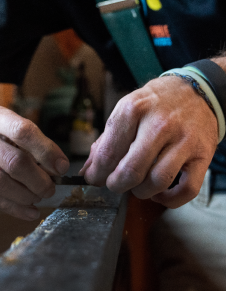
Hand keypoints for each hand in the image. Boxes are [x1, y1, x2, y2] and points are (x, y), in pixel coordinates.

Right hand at [0, 106, 69, 219]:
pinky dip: (15, 208)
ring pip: (1, 184)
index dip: (46, 151)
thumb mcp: (6, 124)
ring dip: (27, 196)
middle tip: (51, 187)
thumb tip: (58, 168)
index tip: (62, 167)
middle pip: (14, 162)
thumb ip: (31, 141)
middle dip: (39, 180)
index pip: (23, 132)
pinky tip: (30, 210)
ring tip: (39, 196)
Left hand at [80, 76, 217, 207]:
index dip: (97, 173)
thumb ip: (106, 140)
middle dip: (116, 185)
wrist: (196, 90)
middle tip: (114, 184)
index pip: (108, 153)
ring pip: (157, 182)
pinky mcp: (203, 155)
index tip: (94, 178)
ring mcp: (184, 140)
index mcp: (134, 109)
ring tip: (136, 186)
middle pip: (131, 170)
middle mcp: (160, 124)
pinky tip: (159, 193)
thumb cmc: (157, 104)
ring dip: (141, 192)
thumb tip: (88, 170)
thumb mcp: (127, 109)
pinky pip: (187, 190)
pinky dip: (170, 200)